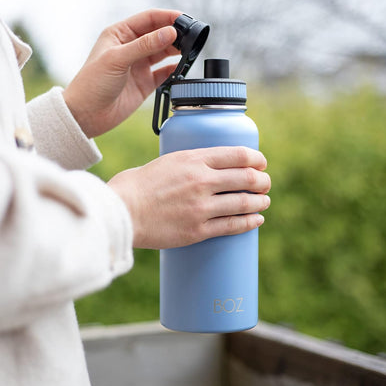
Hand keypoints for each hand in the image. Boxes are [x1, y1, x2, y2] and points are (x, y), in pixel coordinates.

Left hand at [63, 9, 180, 137]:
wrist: (88, 114)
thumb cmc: (93, 83)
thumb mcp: (118, 59)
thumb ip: (145, 46)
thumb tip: (169, 33)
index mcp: (120, 34)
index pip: (148, 19)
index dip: (166, 17)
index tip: (183, 20)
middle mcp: (131, 48)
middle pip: (158, 35)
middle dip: (174, 34)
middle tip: (190, 37)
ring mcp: (139, 66)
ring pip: (163, 53)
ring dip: (176, 51)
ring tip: (189, 51)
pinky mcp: (145, 83)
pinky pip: (164, 74)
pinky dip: (174, 71)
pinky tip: (182, 69)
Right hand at [108, 146, 270, 248]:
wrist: (120, 212)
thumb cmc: (136, 186)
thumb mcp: (164, 162)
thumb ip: (187, 164)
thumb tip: (203, 169)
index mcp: (193, 160)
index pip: (238, 155)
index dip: (256, 159)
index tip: (261, 163)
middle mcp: (202, 181)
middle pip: (247, 178)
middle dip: (263, 181)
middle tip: (265, 184)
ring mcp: (201, 207)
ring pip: (244, 203)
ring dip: (260, 202)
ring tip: (264, 202)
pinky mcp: (198, 230)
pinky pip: (232, 225)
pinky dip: (249, 222)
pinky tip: (257, 220)